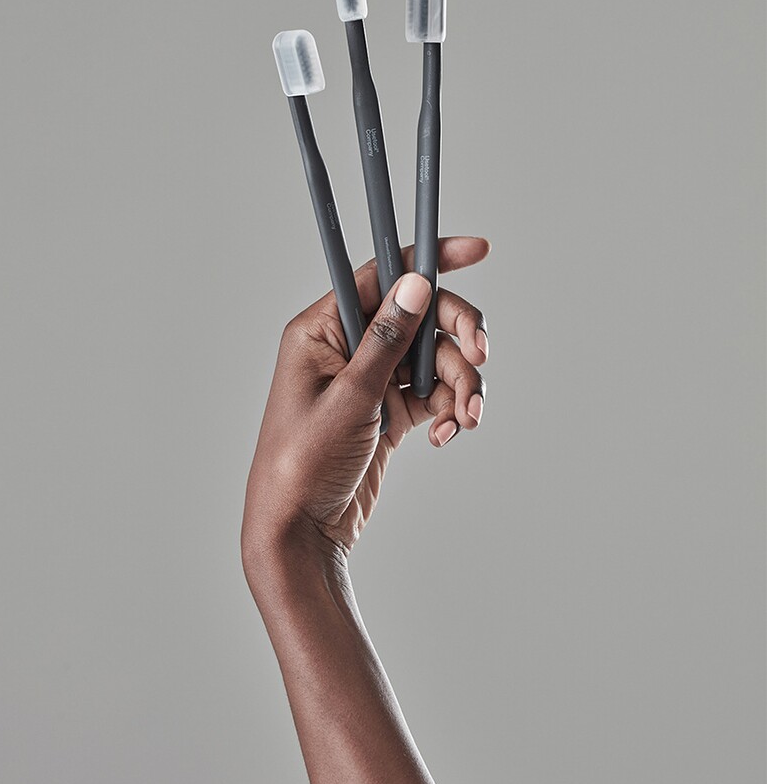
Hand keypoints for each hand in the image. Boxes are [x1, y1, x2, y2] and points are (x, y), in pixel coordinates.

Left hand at [241, 236, 489, 564]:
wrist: (302, 533)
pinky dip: (449, 409)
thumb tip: (415, 282)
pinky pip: (434, 394)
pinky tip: (447, 434)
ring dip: (460, 382)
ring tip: (467, 416)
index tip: (477, 250)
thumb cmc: (303, 463)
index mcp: (323, 330)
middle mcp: (348, 348)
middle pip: (422, 317)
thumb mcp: (350, 397)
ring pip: (435, 359)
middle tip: (481, 355)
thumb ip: (387, 339)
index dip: (430, 258)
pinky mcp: (391, 411)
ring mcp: (372, 380)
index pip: (382, 275)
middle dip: (457, 334)